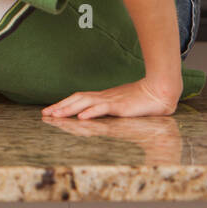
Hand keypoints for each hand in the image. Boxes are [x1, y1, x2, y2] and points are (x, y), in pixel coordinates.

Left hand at [42, 75, 180, 118]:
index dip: (63, 104)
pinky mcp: (120, 106)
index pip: (78, 99)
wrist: (160, 90)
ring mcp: (111, 101)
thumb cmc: (143, 99)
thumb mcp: (121, 104)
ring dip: (69, 109)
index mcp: (103, 97)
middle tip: (46, 114)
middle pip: (77, 100)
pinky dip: (91, 112)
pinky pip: (103, 108)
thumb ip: (109, 108)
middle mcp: (103, 97)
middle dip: (60, 107)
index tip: (50, 110)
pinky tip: (81, 117)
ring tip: (56, 115)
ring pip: (85, 103)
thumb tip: (96, 114)